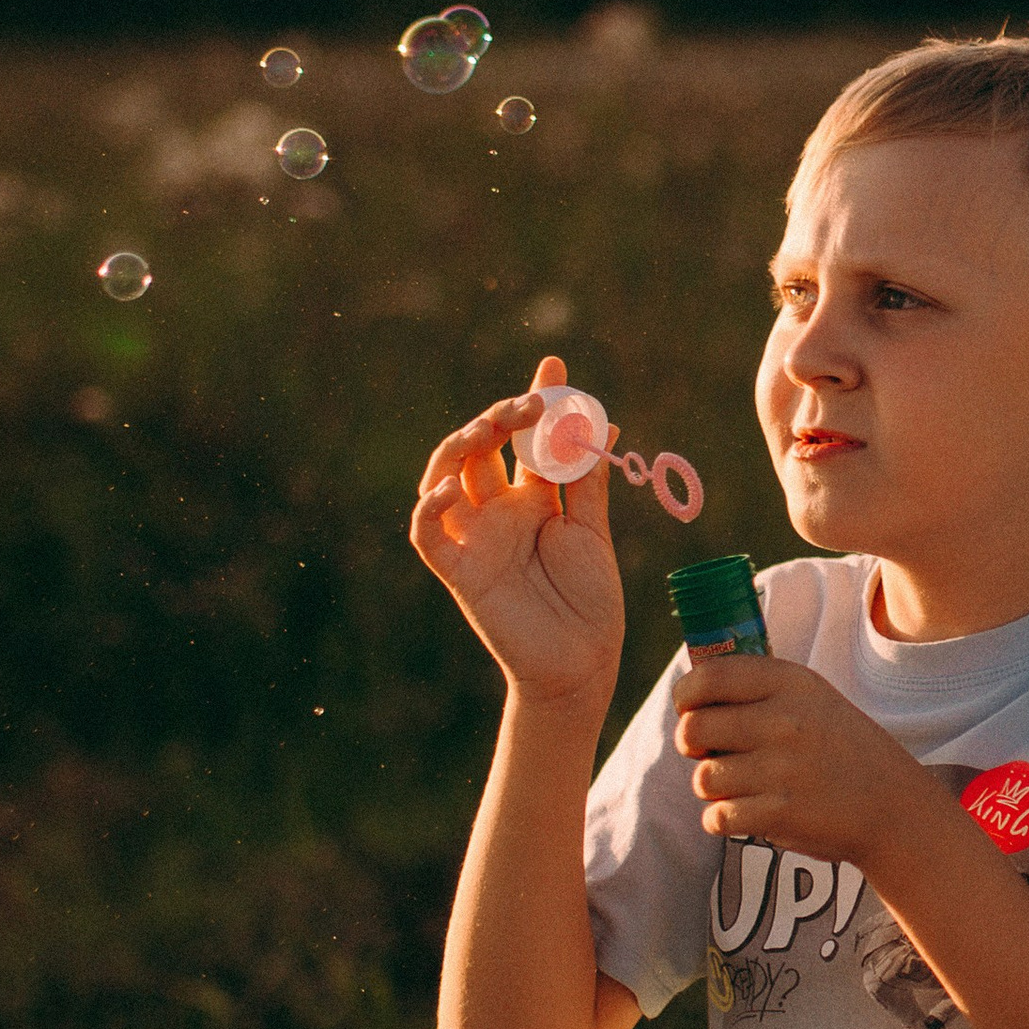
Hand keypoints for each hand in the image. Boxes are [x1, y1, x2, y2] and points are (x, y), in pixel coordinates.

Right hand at [412, 358, 625, 707]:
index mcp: (533, 499)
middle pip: (483, 448)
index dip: (537, 401)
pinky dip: (428, 510)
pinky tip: (445, 489)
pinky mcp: (459, 570)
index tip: (554, 364)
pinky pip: (428, 534)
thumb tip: (599, 421)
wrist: (583, 663)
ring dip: (463, 445)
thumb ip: (586, 480)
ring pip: (447, 475)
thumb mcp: (592, 530)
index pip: (527, 439)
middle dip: (503, 417)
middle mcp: (499, 511)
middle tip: (531, 402)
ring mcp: (476, 537)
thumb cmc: (590, 602)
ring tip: (492, 425)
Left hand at [672, 657, 926, 870]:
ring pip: (703, 779)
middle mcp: (784, 720)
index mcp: (789, 683)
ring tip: (744, 787)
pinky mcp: (779, 813)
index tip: (688, 709)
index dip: (685, 695)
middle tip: (710, 754)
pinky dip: (723, 820)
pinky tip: (749, 813)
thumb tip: (688, 691)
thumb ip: (757, 690)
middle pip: (693, 729)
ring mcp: (781, 768)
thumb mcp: (811, 698)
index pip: (708, 677)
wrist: (893, 807)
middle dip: (692, 746)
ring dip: (714, 788)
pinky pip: (716, 816)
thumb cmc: (840, 749)